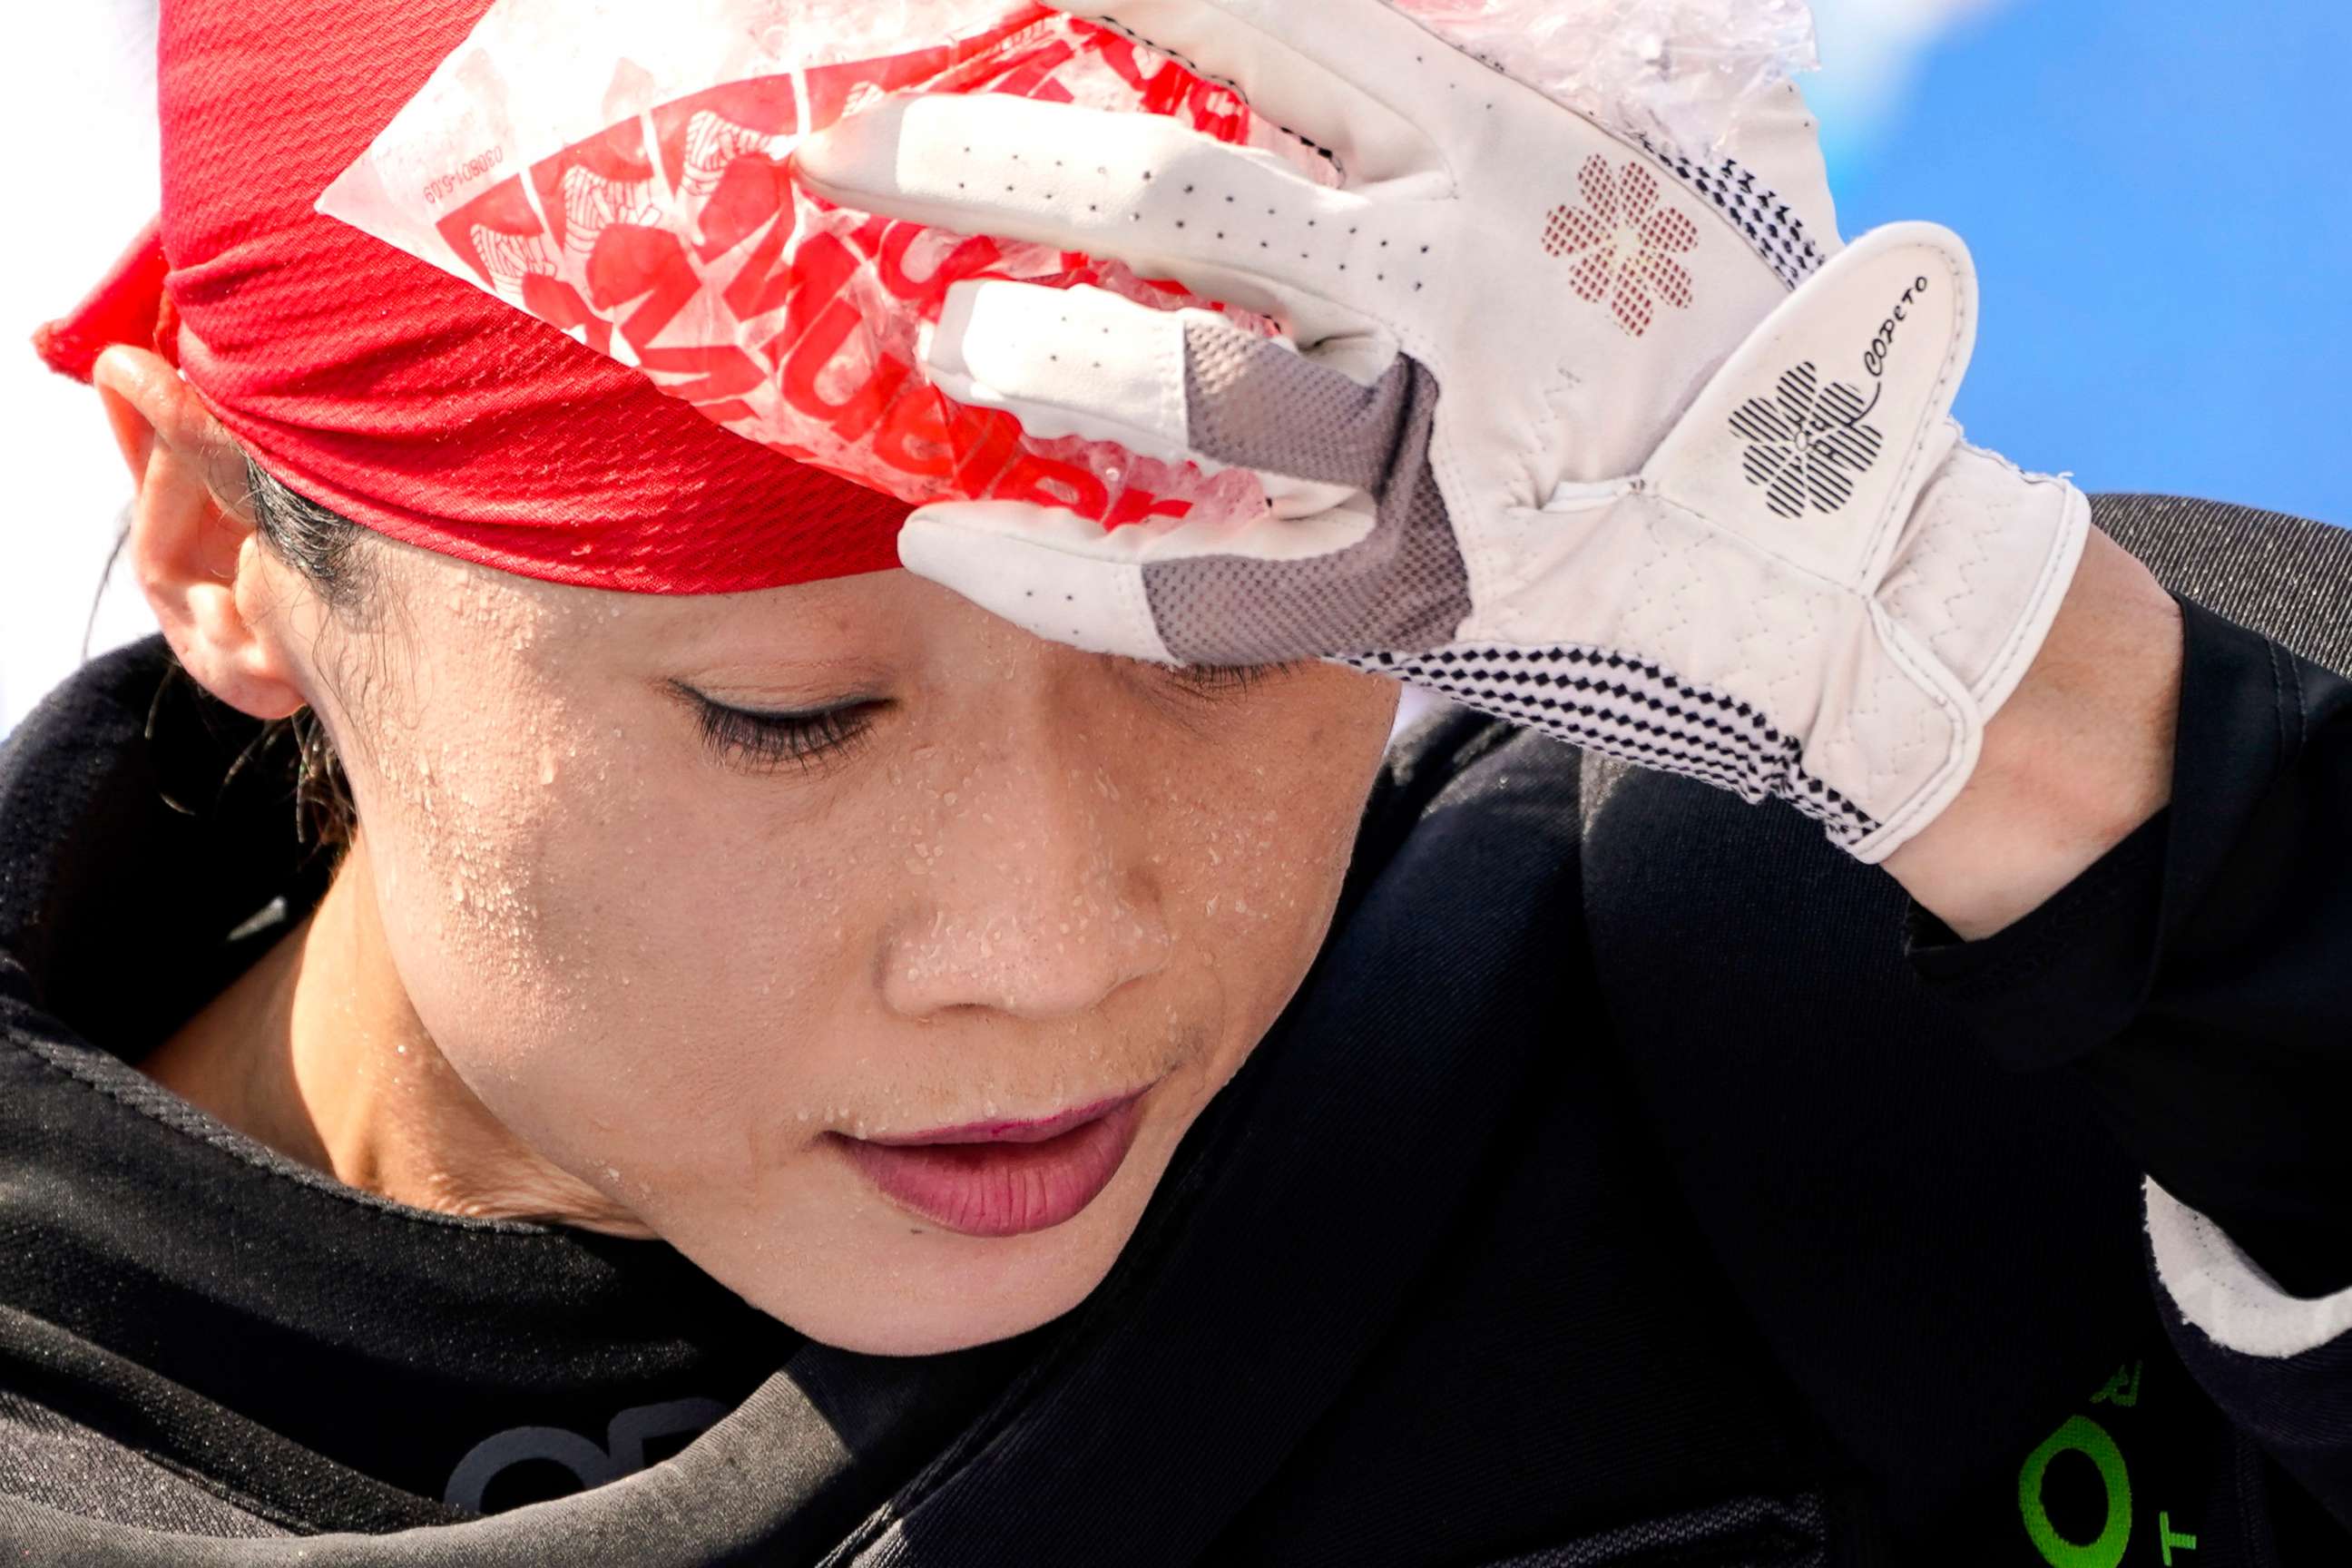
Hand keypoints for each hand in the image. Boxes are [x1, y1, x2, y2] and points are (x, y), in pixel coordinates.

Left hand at [797, 0, 2088, 862]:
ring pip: (1180, 388)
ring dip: (1029, 352)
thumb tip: (1375, 3)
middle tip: (850, 150)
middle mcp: (1454, 277)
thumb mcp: (1676, 130)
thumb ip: (1534, 39)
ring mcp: (1428, 444)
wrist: (1829, 549)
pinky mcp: (1403, 592)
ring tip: (937, 341)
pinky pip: (1190, 591)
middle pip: (1172, 190)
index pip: (1272, 18)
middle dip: (985, 156)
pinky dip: (1055, 573)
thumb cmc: (1734, 319)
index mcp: (1501, 142)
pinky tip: (942, 539)